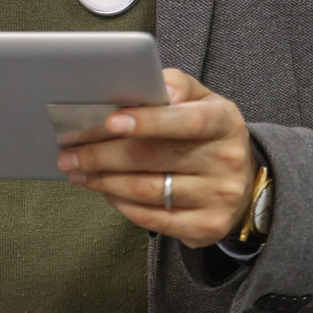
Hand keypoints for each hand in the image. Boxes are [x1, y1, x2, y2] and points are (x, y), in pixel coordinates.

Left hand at [55, 68, 255, 248]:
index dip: (147, 121)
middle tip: (69, 150)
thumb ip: (174, 86)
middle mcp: (225, 160)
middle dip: (102, 152)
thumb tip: (148, 84)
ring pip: (148, 190)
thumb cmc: (207, 131)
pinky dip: (122, 204)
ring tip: (77, 170)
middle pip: (154, 157)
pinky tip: (105, 190)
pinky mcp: (207, 228)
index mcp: (223, 121)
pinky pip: (154, 219)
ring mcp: (218, 198)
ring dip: (104, 180)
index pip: (185, 120)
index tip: (110, 120)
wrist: (244, 182)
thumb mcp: (202, 100)